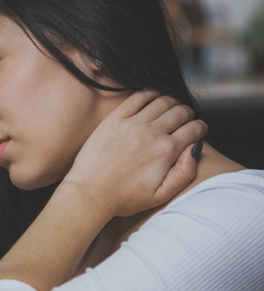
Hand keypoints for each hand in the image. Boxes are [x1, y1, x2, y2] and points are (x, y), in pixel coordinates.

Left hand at [63, 90, 207, 217]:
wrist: (89, 193)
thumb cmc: (123, 197)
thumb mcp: (162, 195)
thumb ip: (185, 172)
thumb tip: (195, 149)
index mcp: (166, 151)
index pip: (194, 128)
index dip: (201, 128)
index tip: (198, 130)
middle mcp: (152, 133)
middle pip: (180, 111)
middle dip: (188, 114)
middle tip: (185, 119)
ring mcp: (132, 123)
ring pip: (162, 100)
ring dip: (172, 102)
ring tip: (171, 109)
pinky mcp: (114, 119)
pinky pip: (137, 97)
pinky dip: (149, 93)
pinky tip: (152, 97)